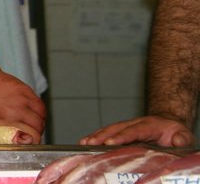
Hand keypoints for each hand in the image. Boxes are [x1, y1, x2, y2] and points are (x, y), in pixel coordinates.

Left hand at [0, 71, 45, 143]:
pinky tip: (32, 117)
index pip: (26, 138)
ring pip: (40, 118)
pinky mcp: (25, 90)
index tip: (26, 146)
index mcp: (2, 118)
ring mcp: (21, 98)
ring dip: (38, 125)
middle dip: (35, 136)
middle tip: (29, 139)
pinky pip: (40, 106)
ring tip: (32, 129)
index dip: (29, 144)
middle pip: (37, 128)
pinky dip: (39, 114)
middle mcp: (14, 108)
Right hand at [79, 116, 193, 147]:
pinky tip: (85, 142)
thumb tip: (176, 141)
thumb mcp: (183, 135)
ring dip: (95, 136)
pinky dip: (95, 136)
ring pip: (109, 130)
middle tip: (90, 143)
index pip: (133, 131)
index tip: (109, 142)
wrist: (168, 123)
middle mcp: (134, 124)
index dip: (121, 136)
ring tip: (83, 143)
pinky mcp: (121, 131)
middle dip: (102, 136)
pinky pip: (107, 132)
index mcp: (149, 125)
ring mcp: (126, 126)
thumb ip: (182, 138)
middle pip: (116, 129)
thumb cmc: (175, 132)